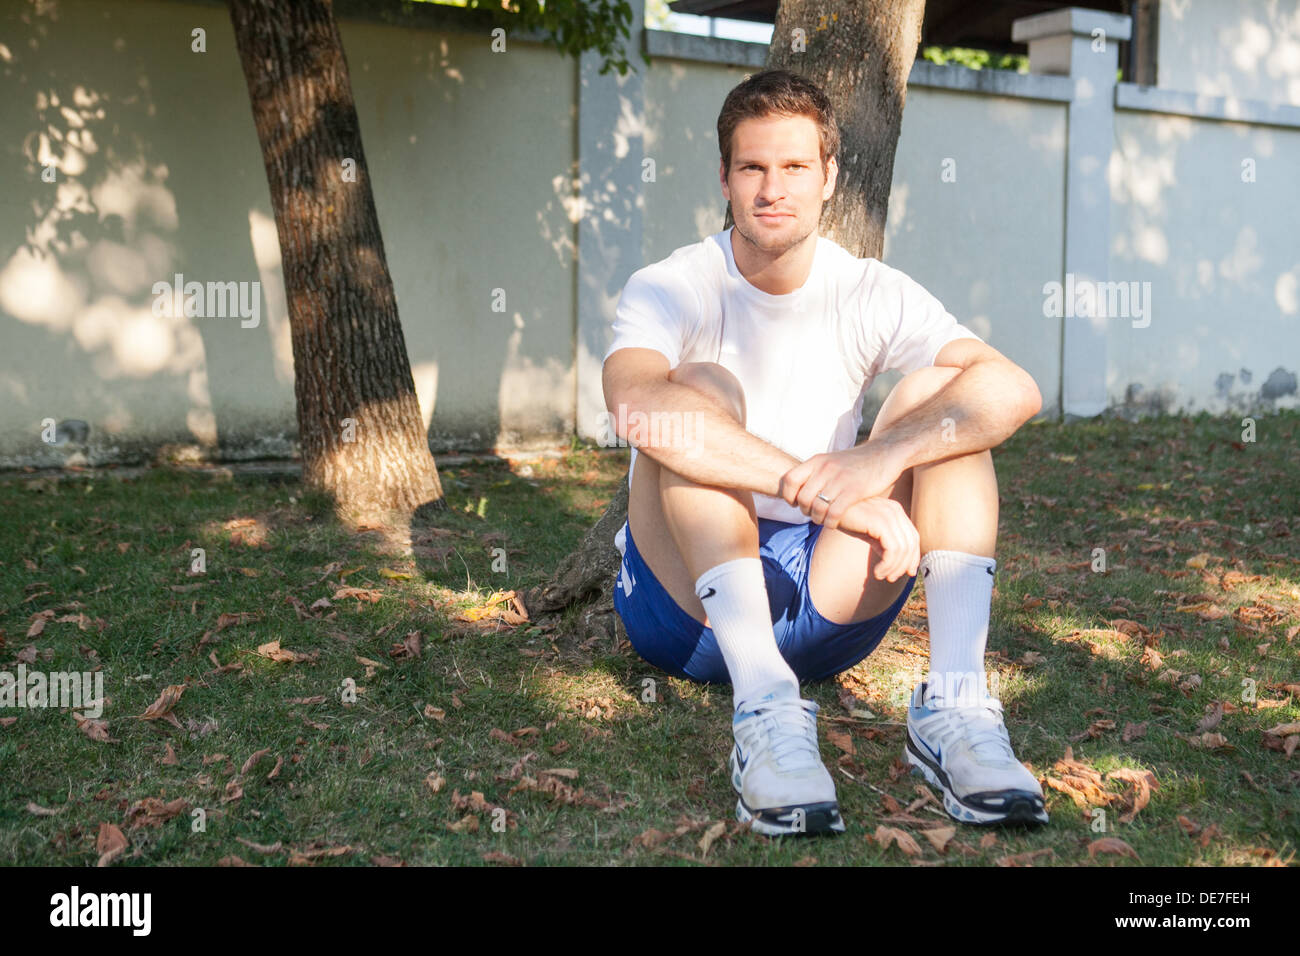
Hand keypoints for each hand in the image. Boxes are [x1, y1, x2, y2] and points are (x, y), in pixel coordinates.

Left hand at [778, 444, 902, 529]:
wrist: (885, 453)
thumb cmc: (857, 462)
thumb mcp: (832, 461)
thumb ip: (816, 472)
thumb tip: (798, 487)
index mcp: (817, 461)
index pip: (788, 480)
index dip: (788, 496)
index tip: (795, 503)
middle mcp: (825, 468)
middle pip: (803, 498)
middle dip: (805, 511)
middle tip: (813, 514)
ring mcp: (840, 479)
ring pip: (817, 507)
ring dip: (818, 519)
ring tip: (824, 519)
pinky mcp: (855, 490)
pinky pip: (834, 513)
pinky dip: (831, 522)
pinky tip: (834, 523)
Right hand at [836, 497, 919, 582]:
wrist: (827, 508)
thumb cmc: (847, 519)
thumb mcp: (869, 532)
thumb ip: (884, 543)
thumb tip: (897, 564)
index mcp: (895, 511)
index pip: (913, 537)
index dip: (913, 557)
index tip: (908, 573)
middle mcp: (894, 510)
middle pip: (911, 543)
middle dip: (904, 565)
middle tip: (891, 578)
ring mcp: (888, 515)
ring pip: (902, 549)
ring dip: (893, 568)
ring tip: (881, 576)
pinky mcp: (879, 522)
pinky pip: (892, 549)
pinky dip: (887, 565)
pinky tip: (877, 572)